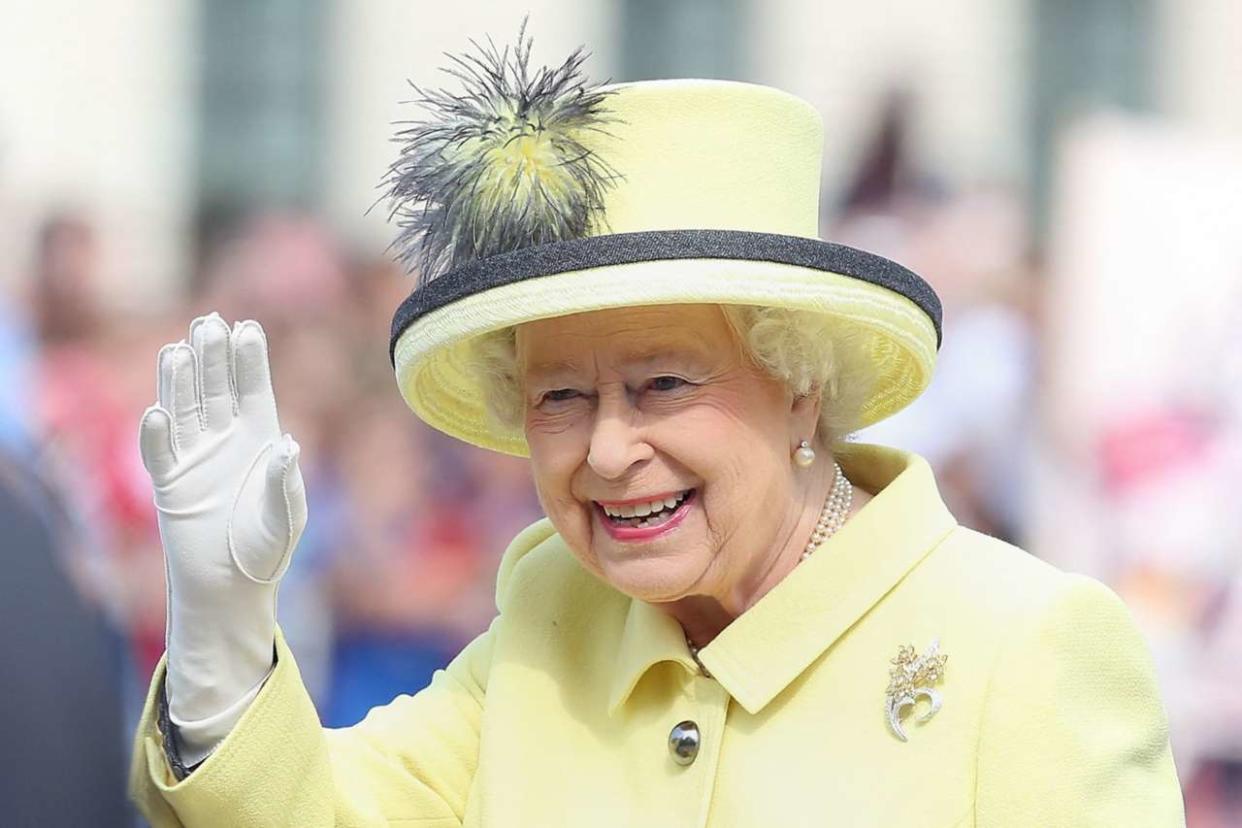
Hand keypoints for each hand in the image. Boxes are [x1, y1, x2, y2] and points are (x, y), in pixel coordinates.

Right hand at [138, 312, 306, 735]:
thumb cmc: (268, 548)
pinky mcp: (169, 484)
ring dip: (180, 381)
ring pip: (184, 409)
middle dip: (214, 356)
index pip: (254, 389)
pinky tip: (157, 411)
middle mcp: (225, 439)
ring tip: (180, 349)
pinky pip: (159, 453)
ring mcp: (194, 458)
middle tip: (210, 322)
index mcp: (261, 439)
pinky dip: (156, 434)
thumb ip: (286, 484)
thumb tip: (287, 447)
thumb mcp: (287, 517)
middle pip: (216, 388)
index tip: (248, 327)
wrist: (234, 586)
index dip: (250, 360)